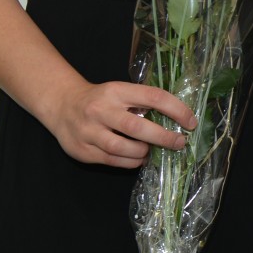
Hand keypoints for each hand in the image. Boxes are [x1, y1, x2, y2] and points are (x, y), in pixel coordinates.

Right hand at [42, 78, 198, 168]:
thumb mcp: (120, 91)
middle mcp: (101, 110)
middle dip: (163, 137)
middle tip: (179, 143)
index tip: (191, 122)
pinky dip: (130, 162)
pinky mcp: (81, 150)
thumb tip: (176, 120)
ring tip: (152, 151)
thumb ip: (142, 102)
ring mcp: (89, 131)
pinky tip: (139, 159)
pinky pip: (111, 160)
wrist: (62, 105)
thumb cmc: (101, 99)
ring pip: (122, 148)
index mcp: (117, 91)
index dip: (176, 110)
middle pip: (137, 127)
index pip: (153, 97)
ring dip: (144, 152)